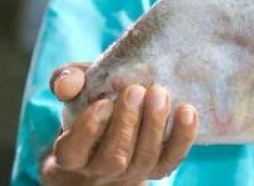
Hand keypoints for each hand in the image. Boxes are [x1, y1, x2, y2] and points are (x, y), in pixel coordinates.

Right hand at [42, 64, 198, 184]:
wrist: (116, 126)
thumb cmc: (92, 104)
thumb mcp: (76, 89)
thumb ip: (67, 81)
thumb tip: (66, 85)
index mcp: (72, 153)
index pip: (73, 151)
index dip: (88, 129)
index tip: (103, 102)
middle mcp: (100, 169)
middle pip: (113, 158)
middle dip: (126, 123)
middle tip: (135, 90)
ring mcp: (131, 172)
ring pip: (143, 159)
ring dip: (154, 125)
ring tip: (159, 93)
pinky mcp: (157, 168)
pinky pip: (171, 159)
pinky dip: (182, 136)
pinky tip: (187, 110)